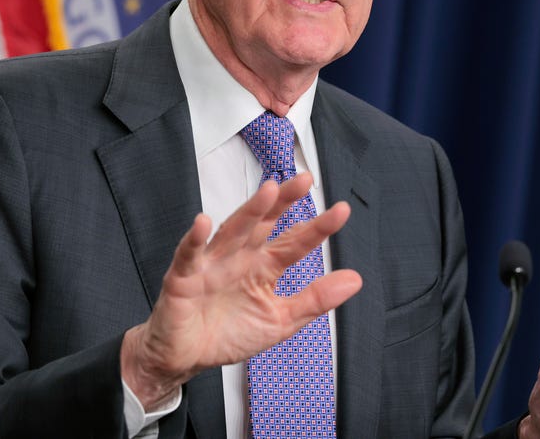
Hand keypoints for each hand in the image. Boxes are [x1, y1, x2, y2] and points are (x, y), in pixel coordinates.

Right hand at [121, 173, 362, 408]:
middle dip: (283, 201)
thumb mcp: (281, 320)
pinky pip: (189, 256)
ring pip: (232, 231)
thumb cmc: (230, 333)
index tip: (341, 211)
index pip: (294, 242)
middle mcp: (241, 257)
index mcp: (264, 266)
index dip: (317, 228)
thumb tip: (355, 280)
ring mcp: (212, 263)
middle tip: (304, 180)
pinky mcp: (183, 277)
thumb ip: (315, 299)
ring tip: (268, 192)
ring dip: (249, 211)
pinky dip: (194, 240)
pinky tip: (203, 223)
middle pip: (264, 223)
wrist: (186, 358)